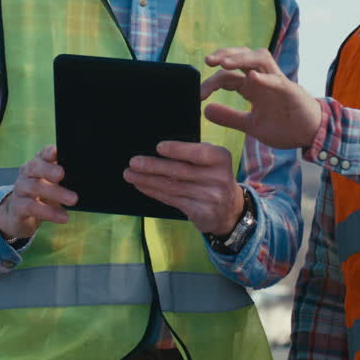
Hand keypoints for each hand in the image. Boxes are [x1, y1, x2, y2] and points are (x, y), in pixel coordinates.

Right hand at [0, 145, 77, 240]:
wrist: (19, 215)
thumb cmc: (43, 195)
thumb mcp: (54, 184)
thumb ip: (67, 179)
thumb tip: (88, 179)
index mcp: (38, 163)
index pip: (43, 153)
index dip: (50, 152)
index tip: (59, 153)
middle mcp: (27, 173)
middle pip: (35, 167)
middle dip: (49, 170)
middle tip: (62, 175)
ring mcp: (20, 189)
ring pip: (35, 187)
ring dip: (55, 193)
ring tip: (73, 200)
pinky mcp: (17, 206)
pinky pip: (31, 207)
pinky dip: (48, 212)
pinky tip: (63, 217)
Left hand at [124, 141, 243, 235]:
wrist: (230, 209)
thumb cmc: (212, 176)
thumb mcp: (211, 161)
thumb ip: (192, 154)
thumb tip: (156, 150)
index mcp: (221, 158)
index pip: (199, 153)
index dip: (178, 150)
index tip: (158, 147)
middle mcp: (218, 178)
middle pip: (180, 171)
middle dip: (154, 166)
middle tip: (134, 162)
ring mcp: (210, 197)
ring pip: (172, 187)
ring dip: (148, 180)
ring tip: (130, 174)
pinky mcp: (200, 212)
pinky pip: (172, 200)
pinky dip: (154, 192)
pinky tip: (141, 186)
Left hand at [201, 47, 322, 149]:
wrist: (311, 134)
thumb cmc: (285, 126)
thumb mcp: (251, 124)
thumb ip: (230, 117)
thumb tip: (206, 110)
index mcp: (252, 87)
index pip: (228, 76)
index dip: (212, 82)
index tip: (198, 95)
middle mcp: (263, 79)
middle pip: (243, 56)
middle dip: (225, 54)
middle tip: (208, 61)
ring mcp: (277, 82)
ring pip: (259, 58)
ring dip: (241, 58)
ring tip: (224, 63)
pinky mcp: (290, 91)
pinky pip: (277, 80)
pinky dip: (265, 77)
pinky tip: (252, 77)